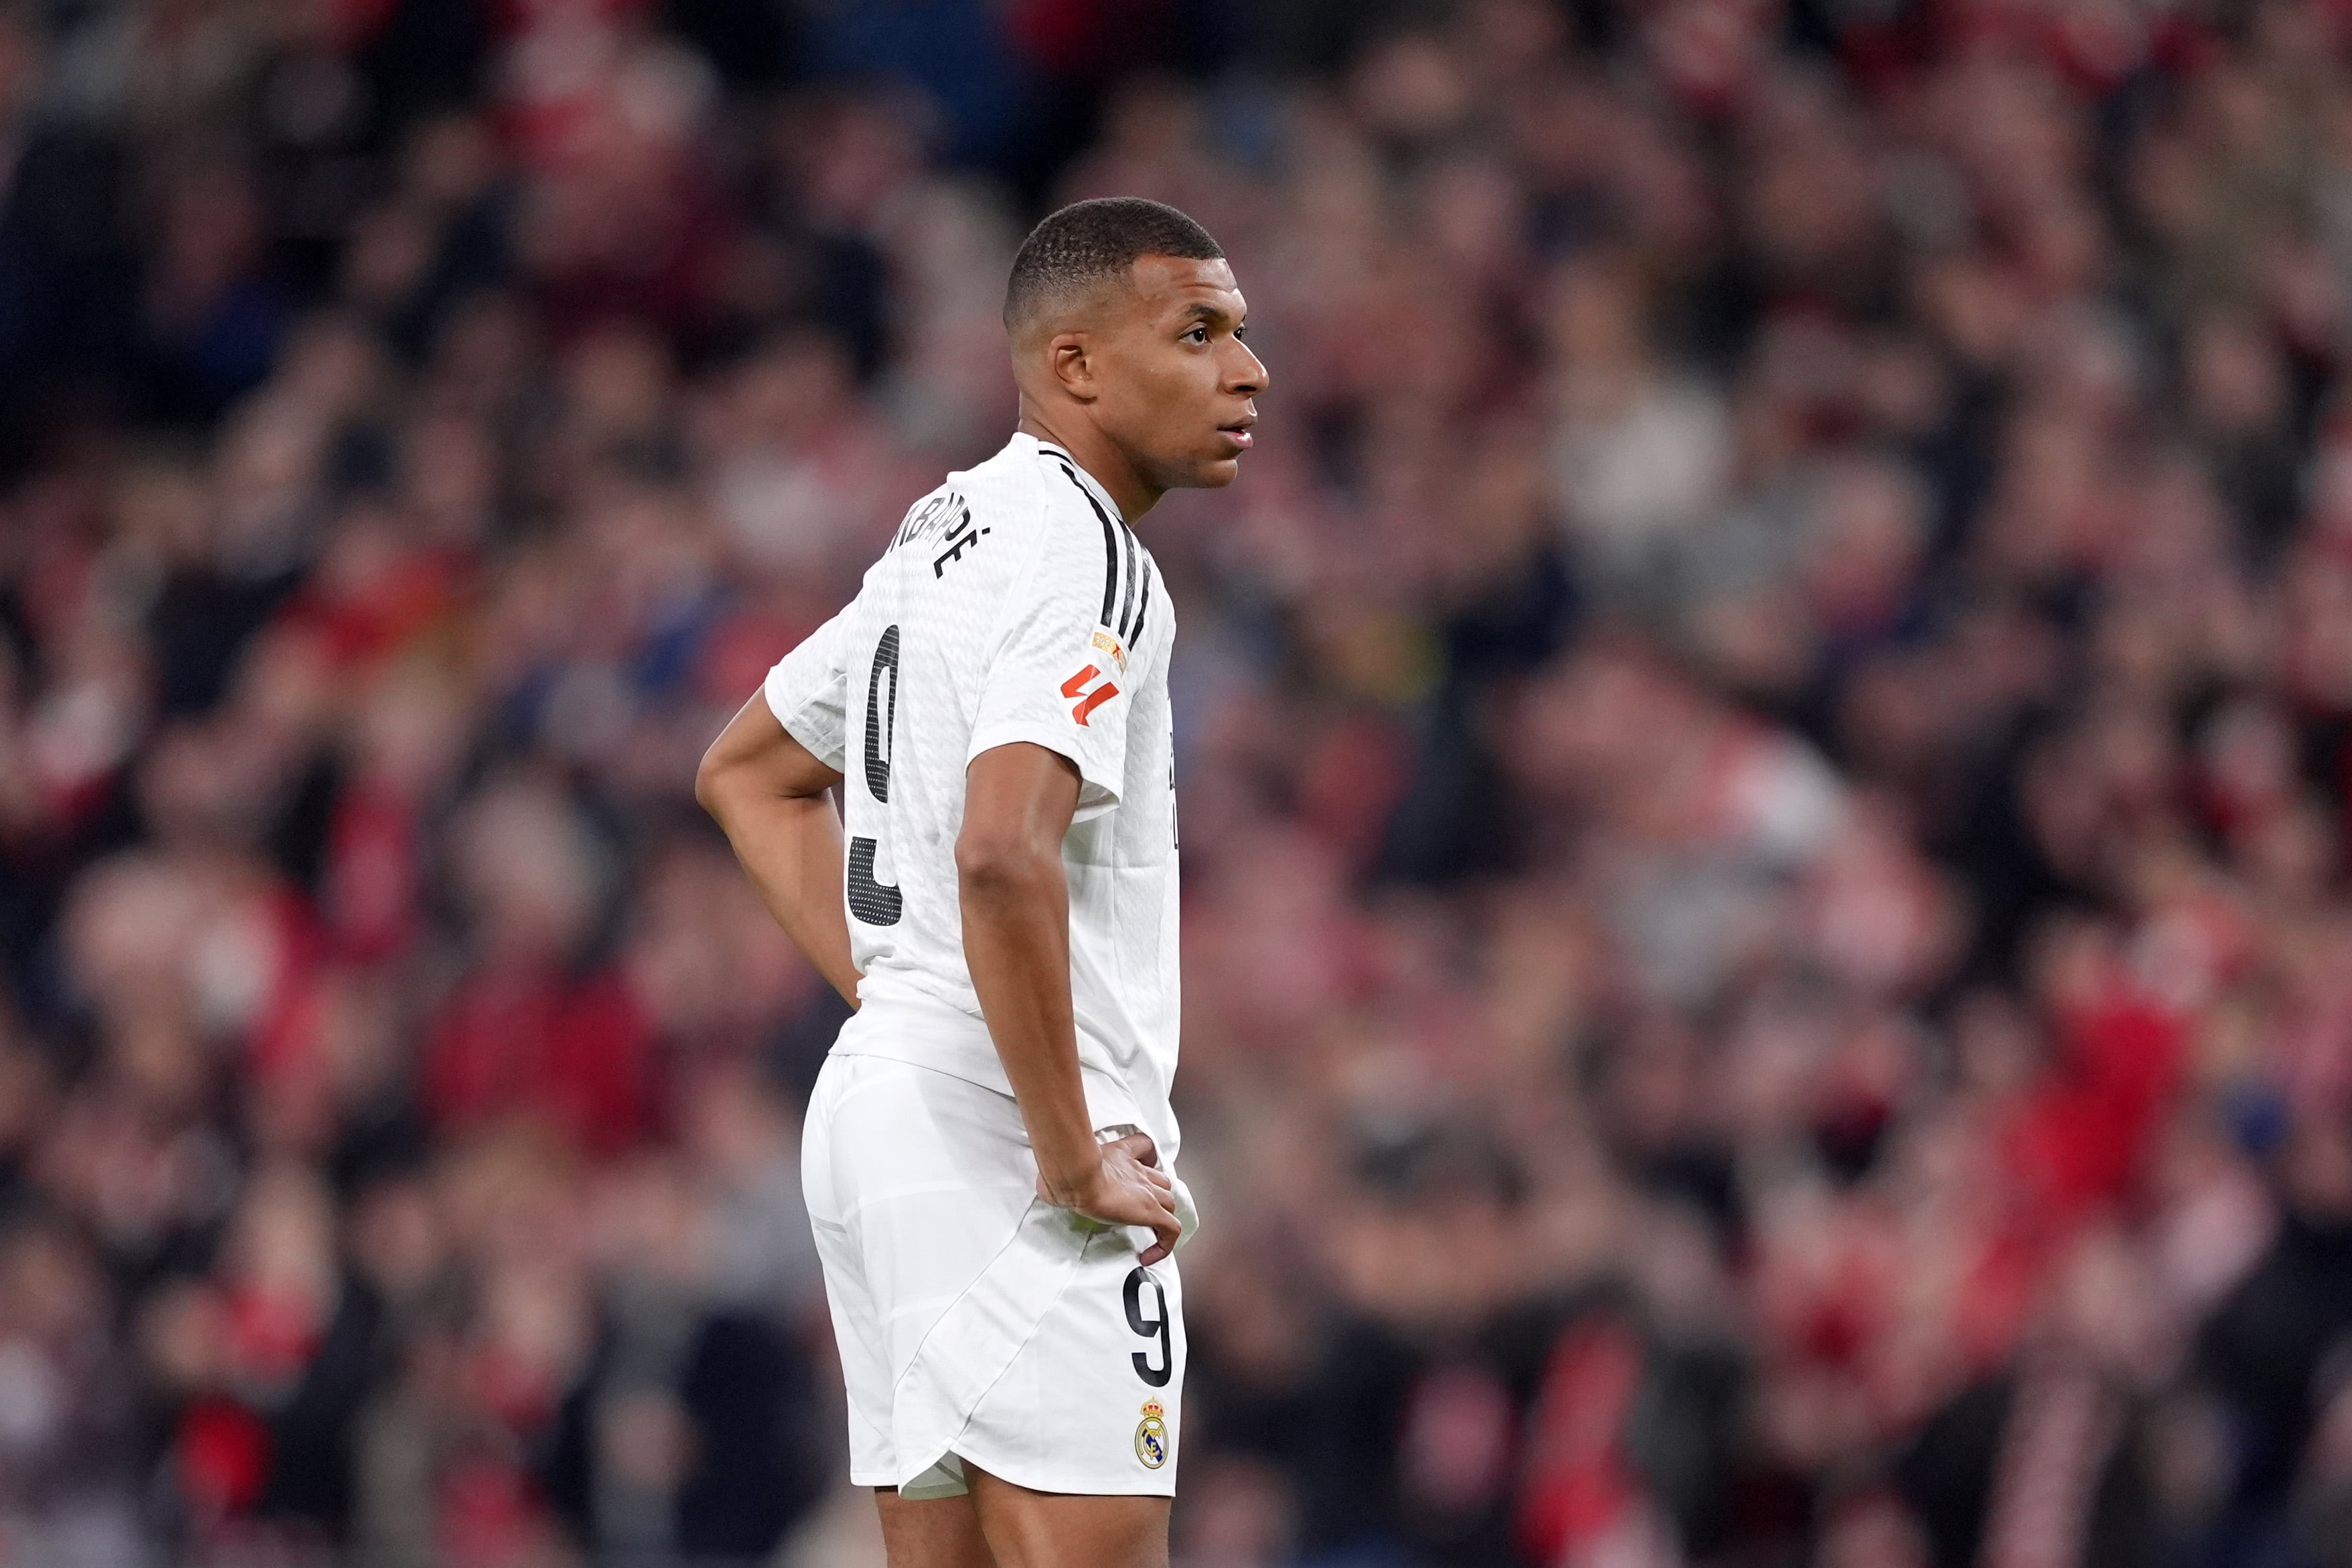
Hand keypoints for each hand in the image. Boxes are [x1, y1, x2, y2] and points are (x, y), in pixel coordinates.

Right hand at [1038, 1132, 1180, 1264]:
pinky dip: (1165, 1244)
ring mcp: (1147, 1191)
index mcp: (1120, 1156)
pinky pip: (1171, 1230)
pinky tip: (1149, 1255)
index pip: (1144, 1148)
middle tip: (1141, 1210)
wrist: (1077, 1175)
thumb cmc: (1067, 1169)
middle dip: (1156, 1194)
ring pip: (1170, 1203)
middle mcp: (1137, 1171)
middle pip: (1161, 1180)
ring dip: (1162, 1217)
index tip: (1140, 1174)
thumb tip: (1046, 1189)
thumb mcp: (1065, 1167)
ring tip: (1148, 1232)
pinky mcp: (1150, 1211)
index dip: (1147, 1161)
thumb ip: (1060, 1175)